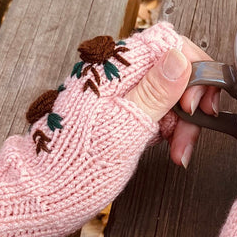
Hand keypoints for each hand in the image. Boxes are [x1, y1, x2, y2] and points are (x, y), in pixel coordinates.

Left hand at [0, 23, 216, 236]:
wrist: (40, 194)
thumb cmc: (76, 167)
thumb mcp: (127, 129)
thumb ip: (156, 90)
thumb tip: (180, 57)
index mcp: (114, 68)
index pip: (170, 42)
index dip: (193, 70)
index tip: (196, 105)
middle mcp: (113, 72)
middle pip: (171, 68)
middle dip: (188, 102)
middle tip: (189, 135)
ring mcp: (113, 90)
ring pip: (165, 90)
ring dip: (179, 119)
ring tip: (176, 150)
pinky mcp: (112, 109)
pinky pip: (150, 106)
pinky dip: (163, 126)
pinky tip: (163, 147)